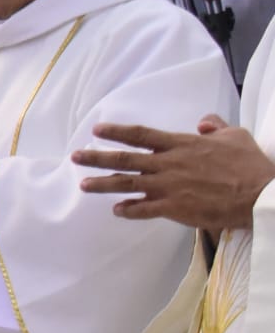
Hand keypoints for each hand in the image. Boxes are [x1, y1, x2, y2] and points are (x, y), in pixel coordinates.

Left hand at [72, 115, 274, 228]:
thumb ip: (215, 126)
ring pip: (128, 184)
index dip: (117, 132)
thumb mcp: (234, 136)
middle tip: (75, 157)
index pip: (141, 135)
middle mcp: (169, 164)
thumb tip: (203, 122)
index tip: (97, 131)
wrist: (260, 194)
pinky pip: (145, 209)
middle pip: (125, 160)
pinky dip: (129, 210)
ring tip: (84, 185)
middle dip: (97, 158)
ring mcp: (169, 187)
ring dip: (103, 185)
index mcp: (181, 145)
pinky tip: (117, 210)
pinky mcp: (175, 208)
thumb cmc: (249, 165)